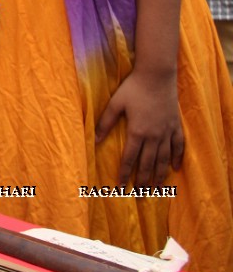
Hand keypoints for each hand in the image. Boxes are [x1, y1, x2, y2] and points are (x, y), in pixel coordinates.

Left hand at [96, 68, 184, 186]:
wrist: (157, 75)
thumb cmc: (133, 88)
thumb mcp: (115, 104)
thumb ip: (105, 122)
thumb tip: (93, 139)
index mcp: (137, 132)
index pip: (129, 158)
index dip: (124, 173)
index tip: (120, 186)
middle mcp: (154, 136)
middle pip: (148, 164)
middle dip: (142, 181)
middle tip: (139, 196)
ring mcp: (167, 131)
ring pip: (164, 159)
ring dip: (159, 175)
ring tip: (155, 189)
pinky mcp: (176, 126)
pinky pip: (179, 146)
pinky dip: (177, 158)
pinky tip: (175, 169)